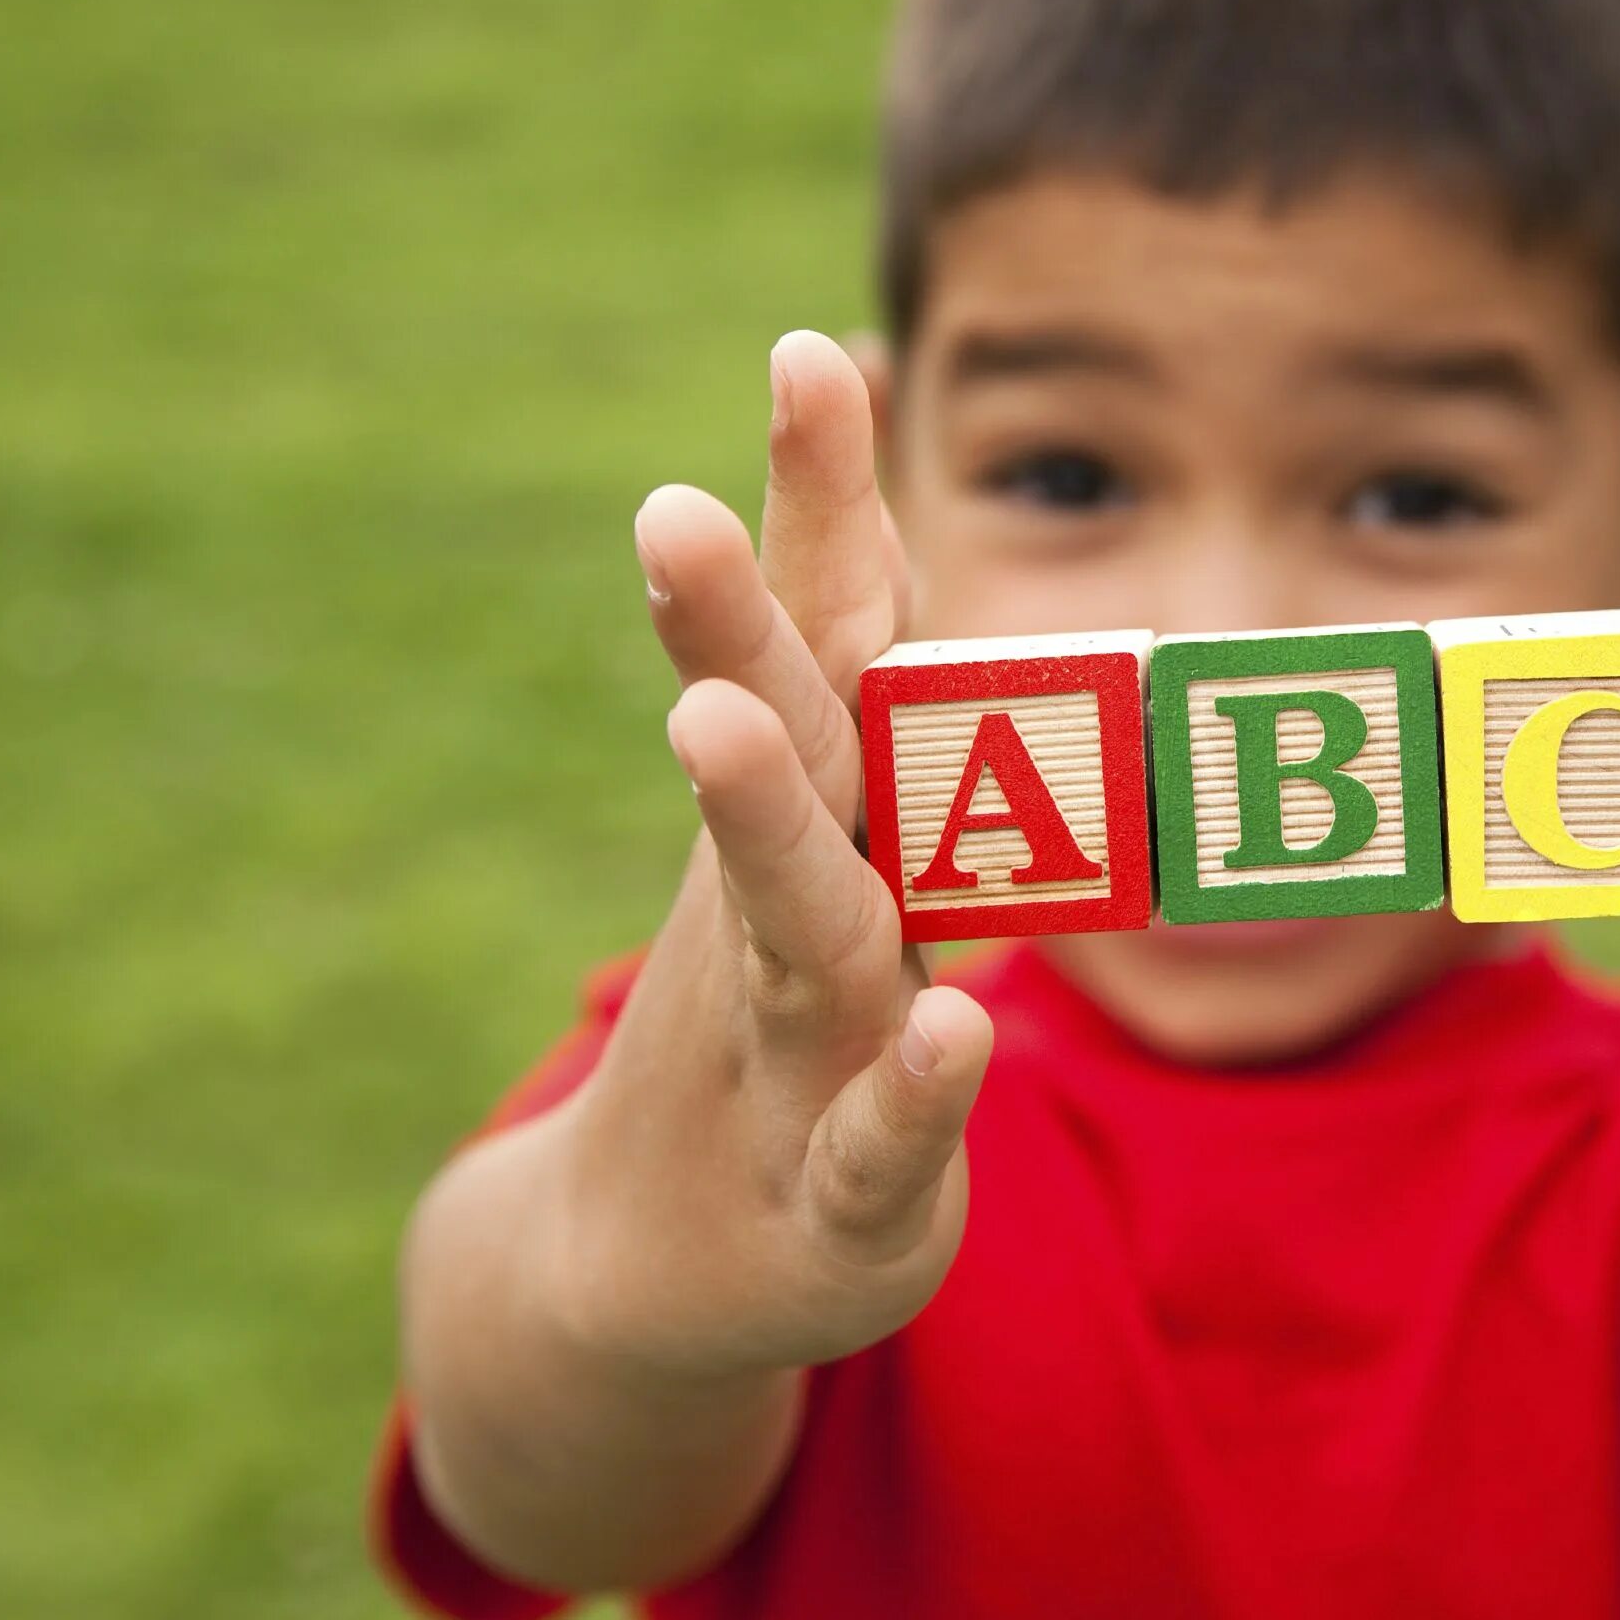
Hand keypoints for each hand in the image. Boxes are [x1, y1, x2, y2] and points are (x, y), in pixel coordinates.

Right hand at [541, 332, 991, 1377]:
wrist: (662, 1266)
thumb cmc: (780, 1018)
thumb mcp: (833, 856)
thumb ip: (869, 704)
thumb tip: (893, 523)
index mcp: (816, 814)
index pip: (822, 639)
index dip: (818, 505)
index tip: (811, 353)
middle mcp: (797, 907)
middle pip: (775, 751)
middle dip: (721, 627)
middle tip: (663, 509)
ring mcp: (802, 1052)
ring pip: (801, 924)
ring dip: (762, 825)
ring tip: (718, 726)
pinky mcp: (838, 1194)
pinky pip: (878, 1135)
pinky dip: (914, 1087)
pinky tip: (957, 1028)